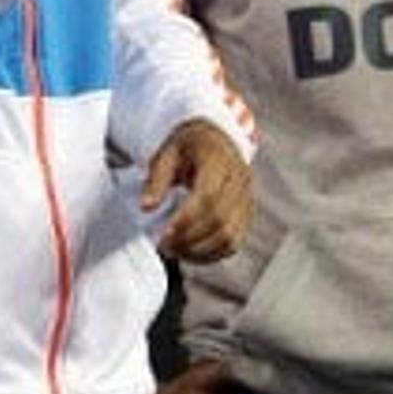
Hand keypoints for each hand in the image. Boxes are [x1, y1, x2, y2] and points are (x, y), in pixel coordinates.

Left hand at [142, 119, 251, 261]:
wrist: (217, 139)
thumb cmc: (190, 146)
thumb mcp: (167, 152)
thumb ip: (157, 179)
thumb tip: (146, 206)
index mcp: (218, 161)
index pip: (208, 196)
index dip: (186, 219)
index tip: (163, 235)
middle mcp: (238, 181)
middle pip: (220, 220)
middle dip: (189, 239)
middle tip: (163, 246)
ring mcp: (246, 200)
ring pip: (230, 236)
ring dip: (200, 251)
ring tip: (174, 251)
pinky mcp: (246, 215)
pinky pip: (234, 243)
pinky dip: (212, 254)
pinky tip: (190, 252)